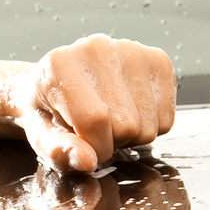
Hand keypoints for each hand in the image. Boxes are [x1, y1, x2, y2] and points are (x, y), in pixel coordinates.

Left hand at [20, 34, 174, 172]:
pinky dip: (150, 126)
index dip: (95, 148)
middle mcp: (97, 49)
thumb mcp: (41, 136)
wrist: (61, 80)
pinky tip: (130, 111)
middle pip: (126, 125)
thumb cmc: (49, 109)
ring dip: (132, 135)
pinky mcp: (158, 60)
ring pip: (149, 125)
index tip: (85, 149)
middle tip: (95, 129)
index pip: (94, 120)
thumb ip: (59, 151)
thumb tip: (87, 161)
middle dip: (112, 141)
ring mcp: (131, 50)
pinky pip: (167, 119)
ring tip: (111, 119)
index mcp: (61, 65)